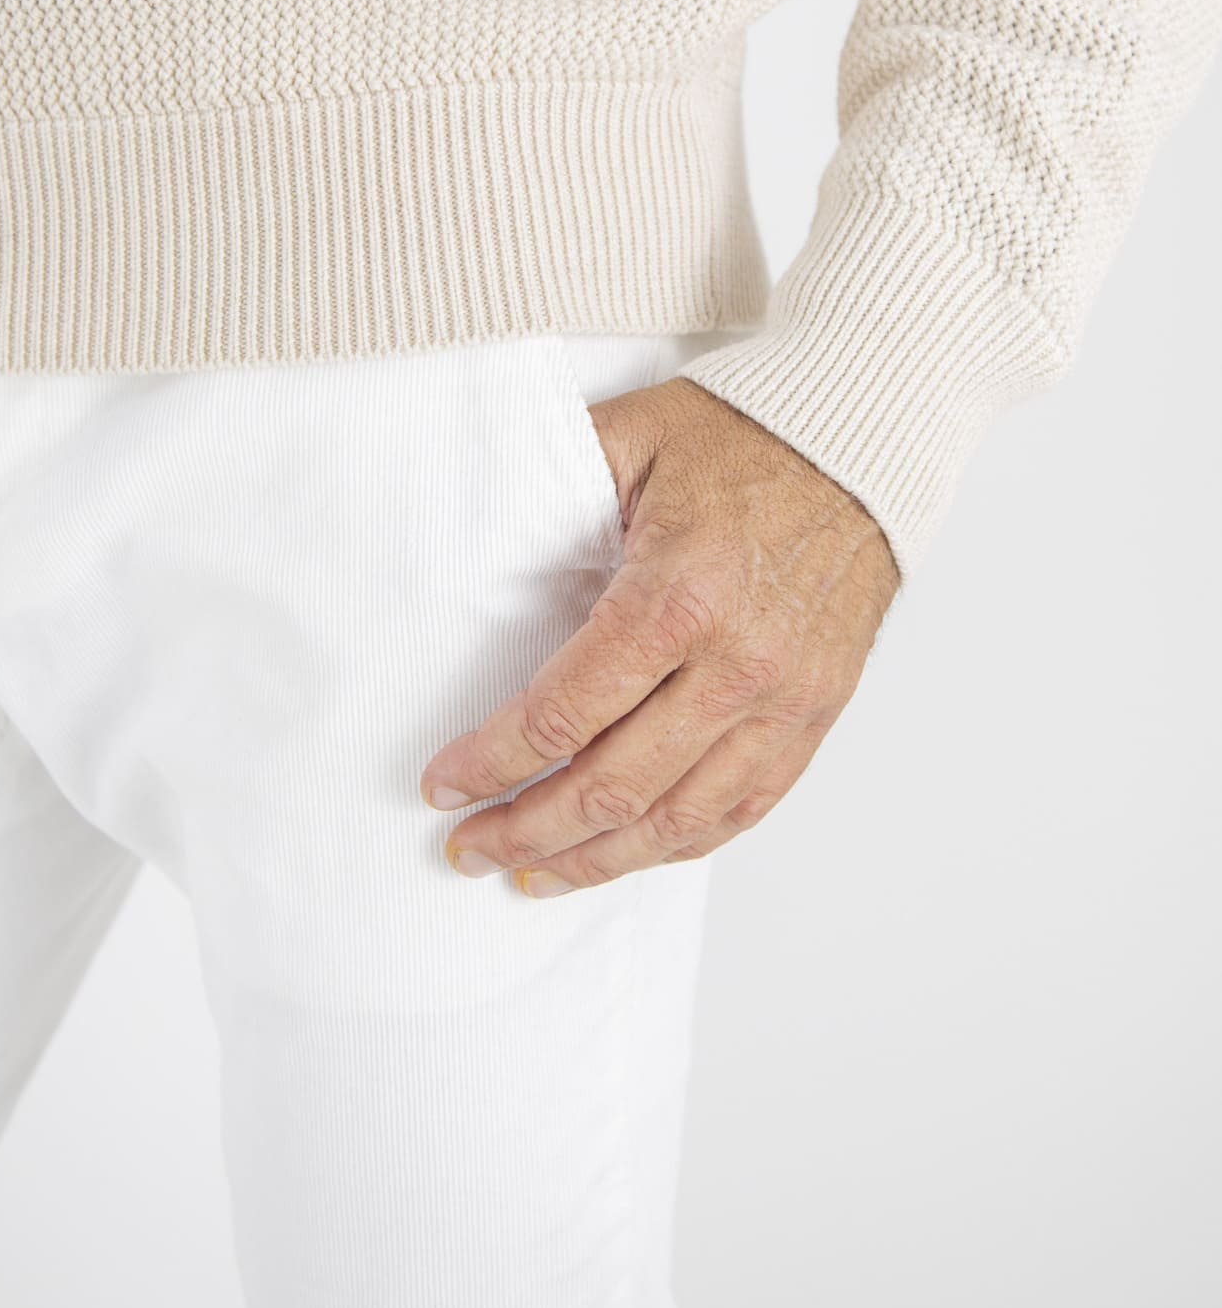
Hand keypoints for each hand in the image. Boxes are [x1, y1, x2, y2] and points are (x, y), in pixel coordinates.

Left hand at [419, 374, 900, 894]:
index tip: (444, 786)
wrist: (863, 440)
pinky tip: (627, 853)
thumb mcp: (629, 437)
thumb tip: (468, 534)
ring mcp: (783, 700)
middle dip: (526, 828)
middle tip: (468, 846)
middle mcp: (735, 665)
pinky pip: (743, 808)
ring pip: (676, 819)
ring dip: (595, 858)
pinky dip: (678, 843)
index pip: (563, 715)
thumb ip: (548, 487)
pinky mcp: (815, 714)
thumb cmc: (743, 435)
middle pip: (612, 787)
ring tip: (531, 872)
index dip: (492, 763)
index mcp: (676, 597)